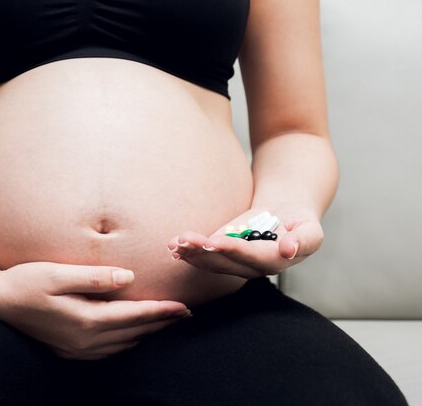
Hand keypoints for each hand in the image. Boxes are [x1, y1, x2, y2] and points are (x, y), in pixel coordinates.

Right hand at [0, 261, 190, 360]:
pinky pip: (107, 351)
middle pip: (132, 333)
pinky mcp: (67, 349)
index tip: (183, 307)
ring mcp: (75, 348)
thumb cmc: (24, 281)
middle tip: (183, 314)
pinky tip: (130, 335)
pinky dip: (125, 342)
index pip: (133, 316)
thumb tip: (128, 278)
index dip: (160, 311)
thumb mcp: (57, 273)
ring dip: (145, 333)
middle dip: (159, 323)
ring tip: (163, 322)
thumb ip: (94, 276)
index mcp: (85, 319)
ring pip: (122, 344)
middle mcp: (84, 340)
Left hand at [166, 203, 323, 278]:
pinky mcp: (222, 254)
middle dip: (204, 252)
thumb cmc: (300, 221)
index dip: (233, 249)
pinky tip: (173, 246)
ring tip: (175, 243)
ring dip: (192, 253)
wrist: (287, 215)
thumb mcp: (310, 229)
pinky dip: (189, 251)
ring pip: (211, 261)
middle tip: (185, 241)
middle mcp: (251, 267)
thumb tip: (289, 249)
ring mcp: (235, 263)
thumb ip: (303, 240)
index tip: (215, 241)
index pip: (251, 257)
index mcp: (274, 262)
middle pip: (225, 262)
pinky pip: (205, 255)